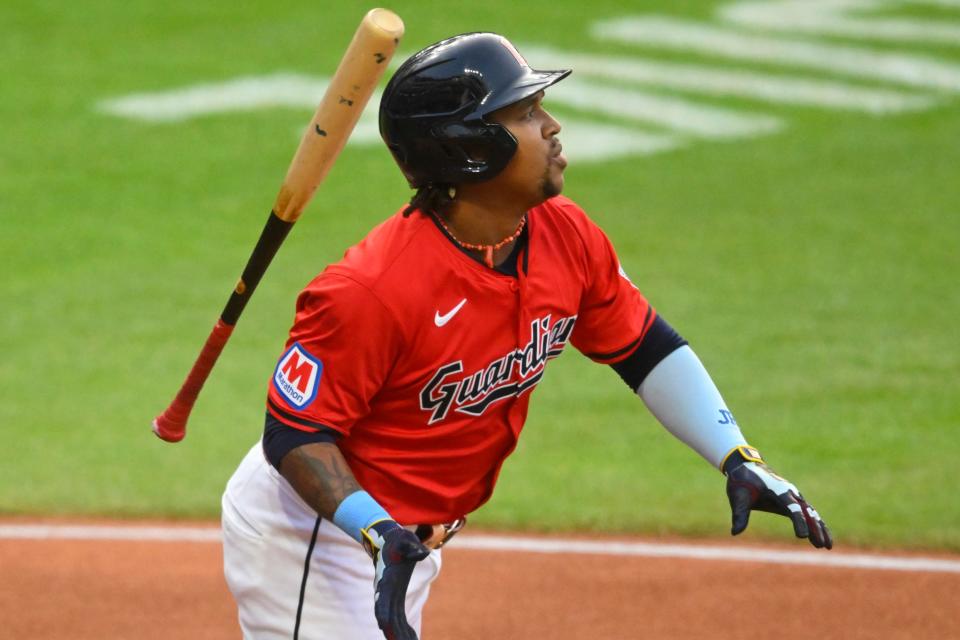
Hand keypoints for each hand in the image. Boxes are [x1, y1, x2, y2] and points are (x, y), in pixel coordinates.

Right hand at [362, 520, 430, 639]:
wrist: (389, 539)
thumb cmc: (398, 540)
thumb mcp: (406, 542)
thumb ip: (413, 548)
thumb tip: (423, 553)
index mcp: (387, 584)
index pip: (383, 607)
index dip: (386, 622)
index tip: (388, 633)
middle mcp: (385, 594)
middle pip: (388, 621)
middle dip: (396, 635)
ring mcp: (389, 596)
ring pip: (394, 622)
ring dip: (401, 635)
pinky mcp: (395, 596)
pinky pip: (398, 617)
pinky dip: (404, 628)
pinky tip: (412, 638)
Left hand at [723, 446, 832, 548]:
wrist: (746, 466)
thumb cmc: (742, 481)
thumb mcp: (737, 497)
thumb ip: (740, 514)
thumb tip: (735, 532)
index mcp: (777, 491)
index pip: (792, 508)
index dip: (799, 522)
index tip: (803, 536)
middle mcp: (790, 493)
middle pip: (807, 512)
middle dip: (816, 528)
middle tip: (822, 545)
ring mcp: (793, 496)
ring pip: (811, 513)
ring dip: (820, 528)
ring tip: (826, 546)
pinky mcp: (793, 500)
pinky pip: (808, 513)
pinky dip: (815, 524)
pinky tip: (819, 539)